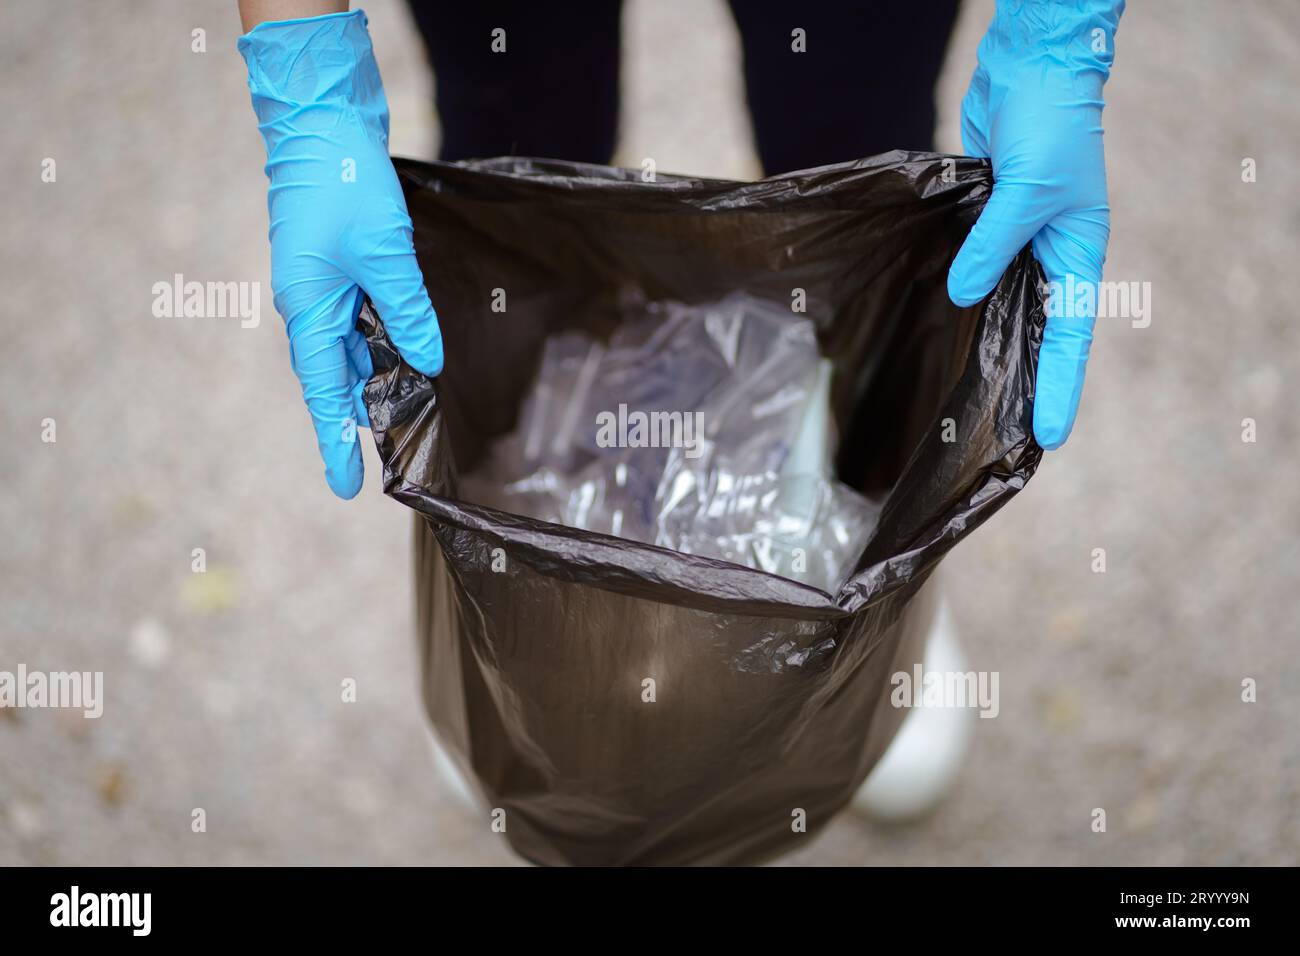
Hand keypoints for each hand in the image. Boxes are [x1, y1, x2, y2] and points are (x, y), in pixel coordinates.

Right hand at [238, 10, 442, 496]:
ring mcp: (320, 284)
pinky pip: (358, 316)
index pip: (324, 391)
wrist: (322, 121)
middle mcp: (308, 304)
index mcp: (308, 309)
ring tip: (409, 407)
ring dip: (378, 373)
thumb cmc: (345, 184)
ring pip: (352, 345)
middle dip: (363, 411)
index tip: (345, 487)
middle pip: (337, 373)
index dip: (335, 440)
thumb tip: (427, 361)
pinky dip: (381, 336)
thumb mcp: (386, 255)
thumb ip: (407, 312)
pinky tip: (406, 346)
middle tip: (393, 452)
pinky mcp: (337, 264)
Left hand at [947, 0, 1123, 449]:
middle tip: (999, 433)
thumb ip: (992, 246)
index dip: (1058, 388)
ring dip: (987, 342)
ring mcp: (1015, 241)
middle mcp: (1048, 255)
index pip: (1069, 338)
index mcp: (1076, 254)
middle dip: (1021, 380)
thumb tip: (964, 296)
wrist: (1031, 69)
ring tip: (966, 395)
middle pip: (1034, 331)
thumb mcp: (1025, 191)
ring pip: (1000, 304)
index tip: (1049, 437)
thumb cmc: (1048, 125)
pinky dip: (961, 295)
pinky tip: (940, 325)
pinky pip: (973, 268)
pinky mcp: (983, 222)